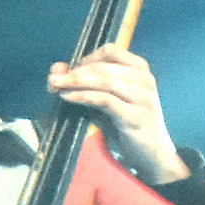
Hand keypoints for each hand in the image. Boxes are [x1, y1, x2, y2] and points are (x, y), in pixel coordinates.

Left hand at [48, 42, 186, 183]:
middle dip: (73, 73)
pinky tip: (67, 98)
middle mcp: (144, 79)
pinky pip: (104, 99)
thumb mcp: (107, 100)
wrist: (151, 153)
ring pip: (104, 80)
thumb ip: (86, 85)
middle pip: (102, 66)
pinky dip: (83, 96)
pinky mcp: (135, 115)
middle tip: (52, 81)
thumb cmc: (126, 125)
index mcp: (140, 69)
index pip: (110, 51)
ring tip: (55, 87)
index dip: (85, 58)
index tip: (68, 70)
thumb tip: (56, 70)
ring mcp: (142, 97)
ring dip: (75, 82)